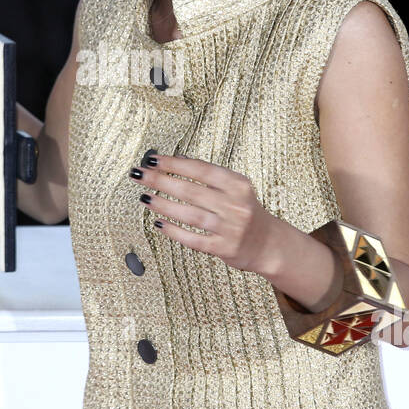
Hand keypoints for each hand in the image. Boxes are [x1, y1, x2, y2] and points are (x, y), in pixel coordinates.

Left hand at [131, 154, 291, 275]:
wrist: (269, 244)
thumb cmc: (246, 212)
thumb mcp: (236, 188)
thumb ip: (210, 175)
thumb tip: (177, 159)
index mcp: (238, 185)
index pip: (201, 169)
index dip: (175, 164)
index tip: (153, 160)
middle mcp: (235, 205)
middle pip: (191, 190)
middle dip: (161, 181)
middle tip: (140, 175)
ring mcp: (230, 228)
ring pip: (190, 214)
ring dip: (164, 205)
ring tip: (145, 198)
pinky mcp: (224, 248)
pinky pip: (193, 239)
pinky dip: (174, 231)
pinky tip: (159, 223)